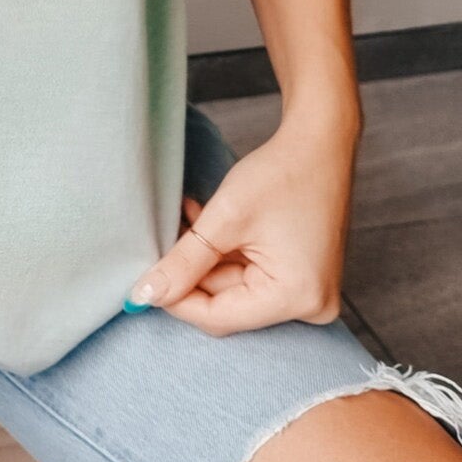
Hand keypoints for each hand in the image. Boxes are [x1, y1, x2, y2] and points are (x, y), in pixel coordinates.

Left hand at [128, 106, 358, 336]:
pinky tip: (203, 220)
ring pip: (231, 287)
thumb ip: (182, 262)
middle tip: (162, 238)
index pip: (219, 317)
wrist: (319, 144)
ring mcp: (306, 292)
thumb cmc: (281, 174)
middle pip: (225, 304)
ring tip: (185, 217)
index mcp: (295, 296)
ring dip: (202, 256)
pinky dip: (222, 252)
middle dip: (189, 272)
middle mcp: (308, 305)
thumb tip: (145, 295)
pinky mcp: (300, 276)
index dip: (175, 300)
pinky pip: (249, 275)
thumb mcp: (223, 219)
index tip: (142, 283)